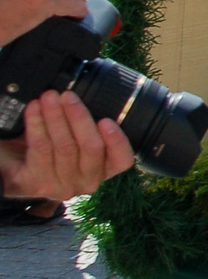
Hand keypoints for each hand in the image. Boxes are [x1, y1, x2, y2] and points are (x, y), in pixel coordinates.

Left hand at [0, 91, 132, 202]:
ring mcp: (64, 185)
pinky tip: (35, 109)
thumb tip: (95, 93)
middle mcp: (88, 181)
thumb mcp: (76, 134)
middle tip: (68, 95)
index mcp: (105, 168)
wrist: (15, 164)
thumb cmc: (51, 145)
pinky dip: (37, 124)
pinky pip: (41, 148)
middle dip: (79, 116)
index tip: (106, 120)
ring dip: (56, 117)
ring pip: (65, 146)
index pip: (122, 160)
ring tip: (49, 97)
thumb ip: (88, 122)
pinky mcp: (39, 183)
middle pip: (91, 148)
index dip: (117, 140)